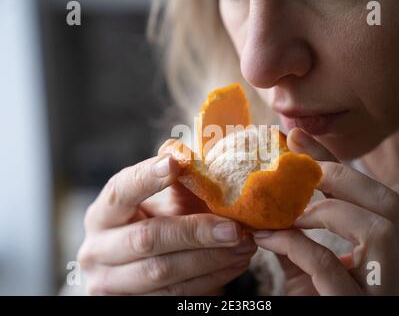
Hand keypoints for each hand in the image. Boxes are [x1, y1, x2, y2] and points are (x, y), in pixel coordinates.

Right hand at [77, 146, 255, 294]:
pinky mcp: (133, 305)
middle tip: (234, 227)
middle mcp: (97, 250)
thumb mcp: (160, 202)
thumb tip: (202, 155)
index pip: (121, 191)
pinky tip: (235, 263)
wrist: (135, 267)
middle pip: (147, 239)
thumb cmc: (154, 224)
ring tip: (244, 245)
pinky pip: (176, 295)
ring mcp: (110, 283)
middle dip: (196, 232)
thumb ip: (178, 181)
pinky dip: (212, 278)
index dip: (146, 177)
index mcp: (103, 214)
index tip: (176, 162)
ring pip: (164, 273)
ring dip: (211, 259)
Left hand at [253, 128, 398, 294]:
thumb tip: (268, 202)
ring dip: (327, 211)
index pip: (368, 194)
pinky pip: (329, 265)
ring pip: (379, 229)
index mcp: (383, 251)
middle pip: (389, 203)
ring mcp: (382, 289)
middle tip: (299, 168)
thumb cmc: (316, 305)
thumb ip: (293, 236)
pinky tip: (265, 238)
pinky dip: (295, 244)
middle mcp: (394, 267)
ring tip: (292, 210)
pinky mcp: (357, 308)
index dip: (334, 162)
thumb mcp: (304, 269)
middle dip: (342, 176)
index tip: (298, 137)